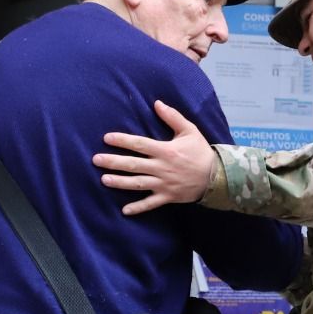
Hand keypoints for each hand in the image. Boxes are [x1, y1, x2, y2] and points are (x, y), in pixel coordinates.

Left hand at [93, 100, 216, 215]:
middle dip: (113, 162)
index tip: (107, 138)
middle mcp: (162, 167)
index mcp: (166, 150)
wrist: (217, 176)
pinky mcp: (168, 196)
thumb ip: (173, 117)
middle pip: (133, 164)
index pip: (139, 144)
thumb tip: (156, 103)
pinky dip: (138, 208)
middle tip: (96, 160)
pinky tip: (124, 210)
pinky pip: (151, 203)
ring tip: (104, 180)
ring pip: (138, 183)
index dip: (122, 141)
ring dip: (120, 182)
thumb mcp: (190, 130)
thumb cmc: (201, 152)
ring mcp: (164, 184)